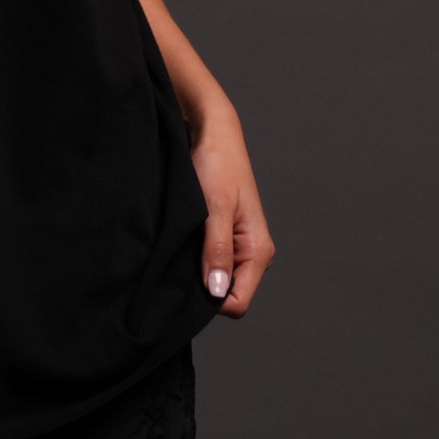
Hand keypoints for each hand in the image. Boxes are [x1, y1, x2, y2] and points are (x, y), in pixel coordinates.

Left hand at [188, 104, 272, 316]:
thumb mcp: (213, 209)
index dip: (210, 300)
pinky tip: (183, 243)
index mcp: (258, 251)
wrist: (214, 135)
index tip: (186, 280)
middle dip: (202, 287)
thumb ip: (216, 251)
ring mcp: (240, 248)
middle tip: (179, 261)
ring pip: (217, 281)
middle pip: (227, 295)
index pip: (237, 303)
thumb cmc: (216, 165)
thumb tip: (216, 290)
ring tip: (182, 246)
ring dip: (197, 272)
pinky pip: (212, 265)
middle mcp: (254, 254)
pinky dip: (195, 260)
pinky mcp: (226, 239)